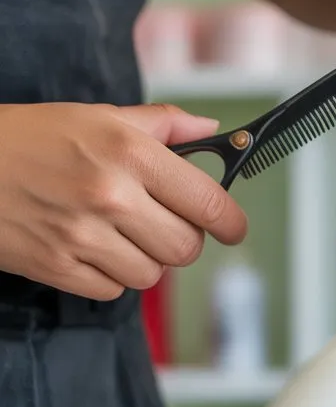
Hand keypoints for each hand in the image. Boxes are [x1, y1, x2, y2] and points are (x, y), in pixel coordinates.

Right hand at [0, 103, 247, 300]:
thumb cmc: (31, 137)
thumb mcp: (99, 117)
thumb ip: (163, 125)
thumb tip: (214, 132)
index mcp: (131, 155)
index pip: (209, 203)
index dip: (231, 222)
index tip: (234, 228)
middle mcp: (112, 196)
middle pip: (186, 248)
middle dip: (181, 239)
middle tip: (161, 222)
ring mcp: (83, 236)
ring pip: (152, 274)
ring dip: (144, 258)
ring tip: (117, 232)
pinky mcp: (56, 267)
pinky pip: (113, 289)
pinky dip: (109, 275)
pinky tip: (89, 247)